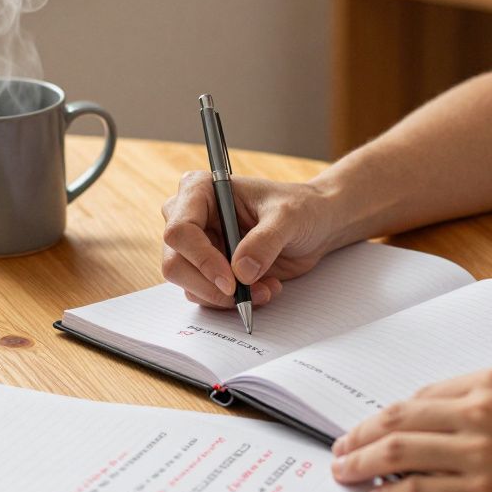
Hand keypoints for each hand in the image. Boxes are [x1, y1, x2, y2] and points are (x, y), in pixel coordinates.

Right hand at [161, 172, 340, 308]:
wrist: (316, 225)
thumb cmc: (300, 208)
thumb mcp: (288, 217)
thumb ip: (265, 241)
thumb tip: (241, 272)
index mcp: (201, 190)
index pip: (180, 229)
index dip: (201, 259)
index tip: (231, 281)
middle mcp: (192, 217)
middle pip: (175, 262)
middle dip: (209, 286)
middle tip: (242, 295)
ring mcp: (199, 246)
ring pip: (189, 284)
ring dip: (226, 297)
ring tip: (266, 289)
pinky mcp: (210, 270)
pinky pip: (207, 295)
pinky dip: (234, 301)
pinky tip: (264, 289)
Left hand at [330, 368, 491, 491]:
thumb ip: (488, 407)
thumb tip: (439, 425)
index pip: (418, 395)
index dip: (383, 414)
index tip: (367, 426)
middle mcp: (479, 410)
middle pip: (395, 418)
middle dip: (358, 434)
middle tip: (339, 448)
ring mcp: (478, 453)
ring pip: (395, 451)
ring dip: (360, 463)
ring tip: (344, 473)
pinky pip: (415, 491)